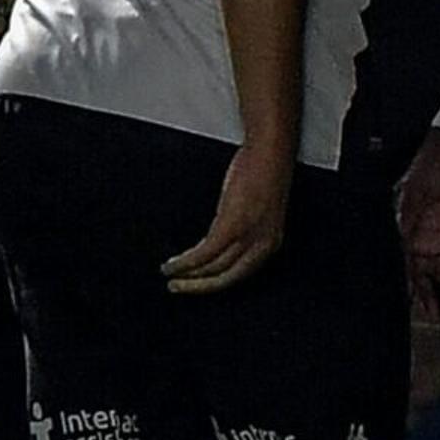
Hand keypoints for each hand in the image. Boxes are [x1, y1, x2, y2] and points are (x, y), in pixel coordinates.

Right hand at [163, 141, 292, 296]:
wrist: (271, 152)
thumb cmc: (265, 173)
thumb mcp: (259, 210)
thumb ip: (243, 229)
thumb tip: (219, 240)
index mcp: (270, 245)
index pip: (238, 275)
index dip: (214, 283)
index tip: (195, 284)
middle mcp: (262, 247)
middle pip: (225, 278)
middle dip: (198, 286)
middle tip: (177, 287)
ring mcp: (247, 237)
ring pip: (212, 269)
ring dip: (186, 275)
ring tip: (169, 274)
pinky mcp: (232, 225)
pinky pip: (203, 254)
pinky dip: (185, 262)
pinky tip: (173, 264)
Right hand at [397, 133, 439, 319]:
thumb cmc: (429, 162)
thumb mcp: (411, 190)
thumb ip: (403, 214)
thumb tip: (397, 235)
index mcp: (395, 223)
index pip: (392, 257)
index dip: (395, 278)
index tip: (396, 296)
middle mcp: (409, 236)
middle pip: (407, 271)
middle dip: (411, 294)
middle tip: (414, 314)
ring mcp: (427, 239)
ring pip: (424, 275)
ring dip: (428, 294)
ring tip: (432, 313)